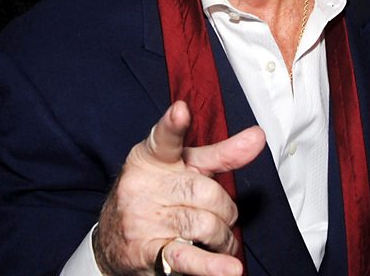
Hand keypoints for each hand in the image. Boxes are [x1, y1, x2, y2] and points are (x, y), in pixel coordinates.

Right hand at [93, 101, 265, 275]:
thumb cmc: (155, 196)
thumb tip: (257, 137)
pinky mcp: (148, 252)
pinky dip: (212, 266)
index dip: (173, 125)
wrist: (112, 241)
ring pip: (207, 225)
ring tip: (221, 241)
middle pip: (207, 193)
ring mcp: (143, 220)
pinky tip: (229, 269)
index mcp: (151, 158)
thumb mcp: (181, 168)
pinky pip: (187, 258)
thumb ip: (220, 154)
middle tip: (224, 216)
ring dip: (223, 238)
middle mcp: (142, 186)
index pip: (164, 139)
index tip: (180, 111)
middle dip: (226, 209)